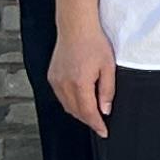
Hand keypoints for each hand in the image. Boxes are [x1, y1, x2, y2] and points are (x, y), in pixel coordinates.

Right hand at [47, 24, 114, 139]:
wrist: (76, 27)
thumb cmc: (95, 43)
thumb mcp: (108, 67)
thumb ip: (107, 91)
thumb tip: (105, 110)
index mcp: (79, 84)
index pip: (88, 112)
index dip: (96, 124)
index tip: (104, 132)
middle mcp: (64, 85)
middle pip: (76, 112)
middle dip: (88, 120)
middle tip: (100, 124)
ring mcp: (55, 81)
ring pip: (67, 105)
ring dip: (79, 112)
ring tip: (92, 113)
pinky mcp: (52, 76)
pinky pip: (61, 96)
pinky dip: (70, 102)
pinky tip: (79, 100)